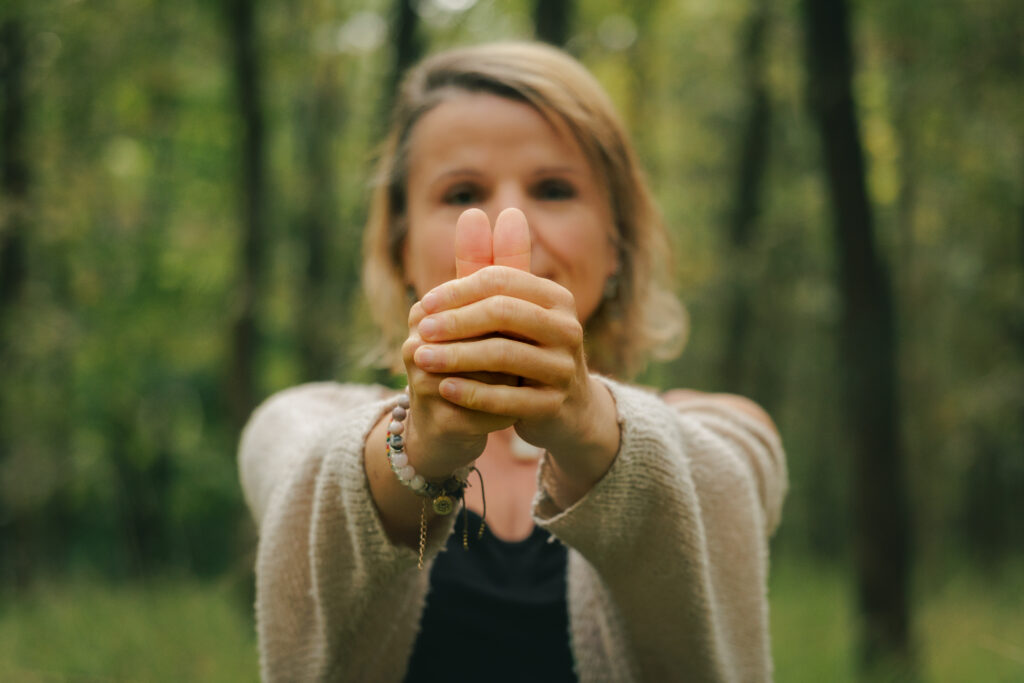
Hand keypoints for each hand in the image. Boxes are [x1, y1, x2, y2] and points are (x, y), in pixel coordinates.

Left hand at [411, 207, 613, 464]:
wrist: (563, 408)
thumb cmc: (524, 347)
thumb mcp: (507, 307)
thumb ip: (486, 264)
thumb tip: (470, 213)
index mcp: (555, 297)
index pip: (501, 281)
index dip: (459, 289)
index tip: (423, 303)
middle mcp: (567, 328)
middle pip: (503, 313)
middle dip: (456, 321)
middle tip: (420, 330)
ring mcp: (564, 368)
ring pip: (505, 355)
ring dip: (457, 356)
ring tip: (421, 359)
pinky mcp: (554, 404)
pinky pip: (509, 398)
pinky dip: (473, 392)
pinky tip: (444, 389)